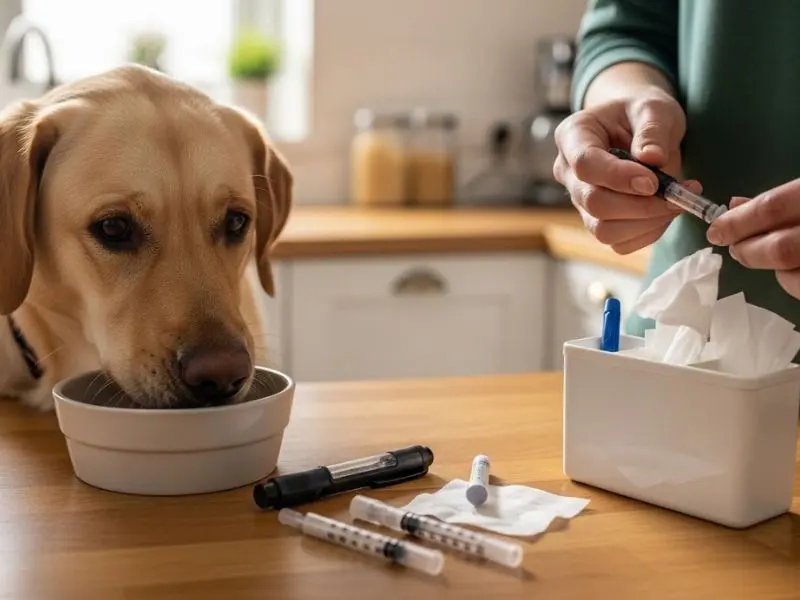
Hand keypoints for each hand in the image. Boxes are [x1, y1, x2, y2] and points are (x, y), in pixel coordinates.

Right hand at [553, 86, 699, 253]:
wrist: (639, 128)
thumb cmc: (641, 114)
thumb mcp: (653, 107)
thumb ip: (653, 130)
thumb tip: (652, 160)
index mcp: (573, 136)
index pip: (585, 165)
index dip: (618, 177)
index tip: (654, 181)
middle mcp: (568, 172)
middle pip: (593, 203)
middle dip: (640, 205)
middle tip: (678, 195)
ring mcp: (580, 201)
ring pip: (603, 230)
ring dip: (646, 222)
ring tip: (677, 202)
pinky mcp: (597, 221)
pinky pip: (619, 242)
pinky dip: (648, 233)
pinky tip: (665, 212)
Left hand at [706, 180, 799, 298]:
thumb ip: (777, 200)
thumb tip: (734, 205)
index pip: (771, 209)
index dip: (736, 222)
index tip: (715, 231)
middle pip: (779, 250)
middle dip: (748, 251)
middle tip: (736, 248)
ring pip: (790, 276)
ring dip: (771, 268)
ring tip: (771, 254)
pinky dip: (791, 278)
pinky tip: (794, 265)